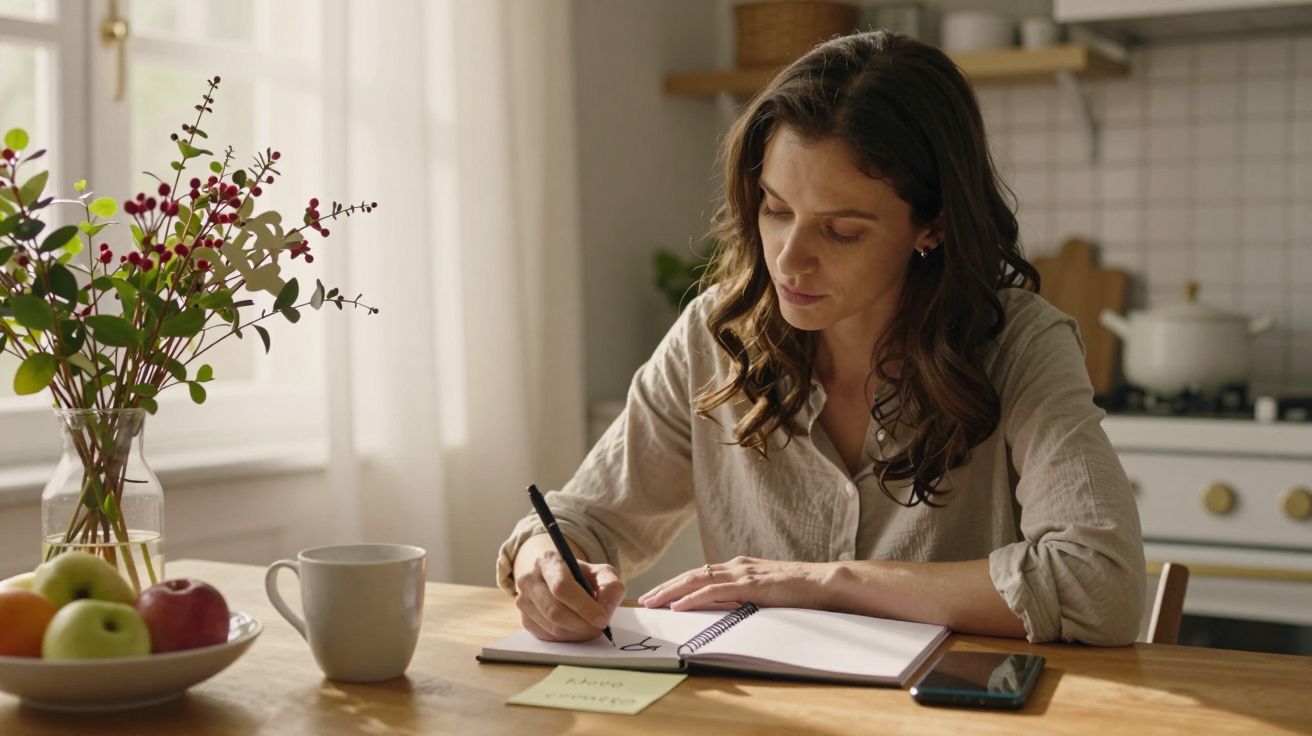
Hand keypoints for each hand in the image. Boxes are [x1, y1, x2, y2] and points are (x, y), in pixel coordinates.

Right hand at [514, 541, 624, 641]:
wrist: (557, 577)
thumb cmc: (580, 575)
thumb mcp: (600, 573)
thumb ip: (610, 586)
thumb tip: (606, 609)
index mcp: (547, 561)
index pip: (562, 587)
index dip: (583, 606)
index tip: (602, 619)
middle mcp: (529, 579)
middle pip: (555, 610)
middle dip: (581, 624)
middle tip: (599, 629)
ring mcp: (523, 600)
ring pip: (551, 627)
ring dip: (576, 633)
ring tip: (591, 629)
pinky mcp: (524, 619)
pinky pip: (546, 636)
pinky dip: (566, 638)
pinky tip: (577, 630)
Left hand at [637, 556, 831, 611]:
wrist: (823, 582)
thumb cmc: (798, 591)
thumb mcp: (764, 593)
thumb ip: (744, 597)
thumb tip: (723, 609)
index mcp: (738, 568)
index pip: (699, 576)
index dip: (676, 585)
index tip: (657, 595)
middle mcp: (735, 566)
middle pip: (691, 576)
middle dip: (665, 587)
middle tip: (644, 600)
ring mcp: (741, 573)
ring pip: (697, 581)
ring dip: (671, 592)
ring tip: (652, 602)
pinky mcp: (749, 585)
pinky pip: (715, 592)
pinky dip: (693, 598)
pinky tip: (678, 606)